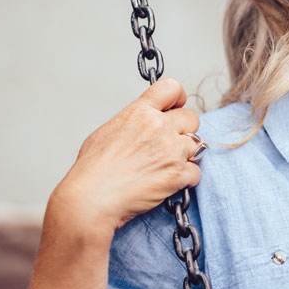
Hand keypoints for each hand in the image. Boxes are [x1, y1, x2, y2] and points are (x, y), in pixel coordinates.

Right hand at [49, 78, 202, 238]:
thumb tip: (143, 122)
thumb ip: (133, 122)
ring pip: (197, 145)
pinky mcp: (178, 174)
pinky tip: (169, 183)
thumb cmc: (92, 170)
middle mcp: (159, 127)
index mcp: (139, 112)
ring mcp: (171, 150)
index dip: (177, 98)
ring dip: (187, 155)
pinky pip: (196, 171)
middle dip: (184, 131)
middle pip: (192, 118)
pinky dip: (187, 179)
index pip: (171, 87)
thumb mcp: (107, 131)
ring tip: (167, 166)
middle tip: (169, 145)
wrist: (90, 200)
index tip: (175, 108)